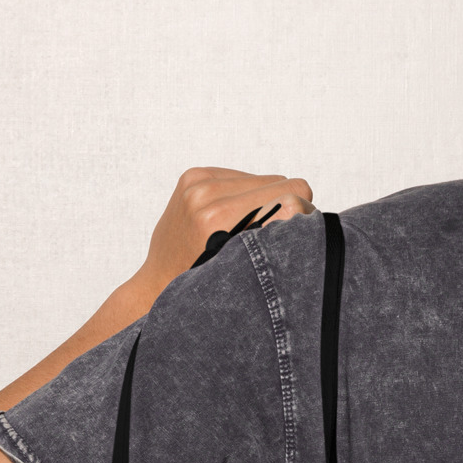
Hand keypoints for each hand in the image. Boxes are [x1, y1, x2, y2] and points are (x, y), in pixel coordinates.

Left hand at [129, 167, 315, 306]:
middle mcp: (205, 195)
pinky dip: (246, 196)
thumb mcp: (244, 271)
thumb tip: (304, 208)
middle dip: (285, 209)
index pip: (289, 198)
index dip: (304, 217)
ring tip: (247, 230)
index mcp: (219, 220)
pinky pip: (243, 176)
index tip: (300, 237)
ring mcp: (196, 183)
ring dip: (265, 202)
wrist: (158, 283)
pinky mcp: (193, 176)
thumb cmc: (205, 286)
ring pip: (264, 179)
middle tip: (270, 238)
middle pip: (281, 184)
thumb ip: (273, 236)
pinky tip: (233, 219)